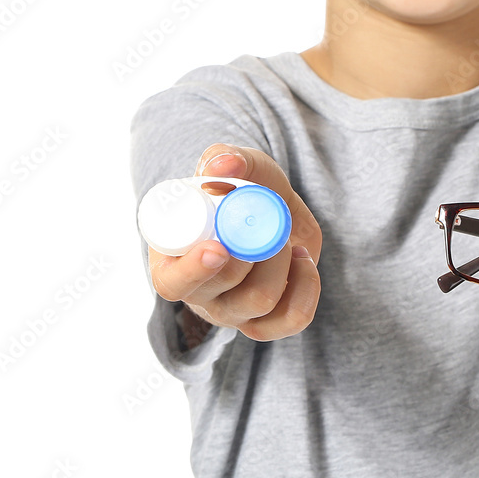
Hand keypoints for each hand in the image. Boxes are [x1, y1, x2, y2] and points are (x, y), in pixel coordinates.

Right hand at [148, 143, 321, 340]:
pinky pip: (292, 320)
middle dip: (253, 257)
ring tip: (284, 237)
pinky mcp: (270, 319)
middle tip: (266, 225)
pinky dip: (307, 288)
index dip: (194, 271)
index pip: (171, 283)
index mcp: (173, 261)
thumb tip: (222, 167)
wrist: (269, 204)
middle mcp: (201, 295)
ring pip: (260, 304)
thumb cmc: (237, 186)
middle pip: (225, 298)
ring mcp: (235, 312)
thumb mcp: (232, 164)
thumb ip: (225, 158)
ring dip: (280, 264)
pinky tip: (304, 259)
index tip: (219, 247)